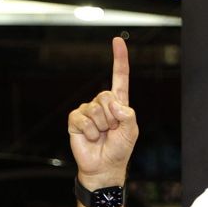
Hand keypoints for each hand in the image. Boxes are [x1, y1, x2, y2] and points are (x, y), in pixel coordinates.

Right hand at [66, 36, 139, 186]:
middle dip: (112, 115)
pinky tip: (90, 137)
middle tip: (112, 130)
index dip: (119, 59)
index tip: (117, 40)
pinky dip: (89, 130)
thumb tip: (114, 104)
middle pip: (106, 95)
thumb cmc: (120, 148)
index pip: (120, 77)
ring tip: (102, 135)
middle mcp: (102, 104)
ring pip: (95, 108)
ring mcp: (87, 110)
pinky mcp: (75, 119)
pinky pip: (82, 118)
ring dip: (101, 126)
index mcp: (119, 103)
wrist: (103, 166)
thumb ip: (127, 115)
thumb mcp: (131, 131)